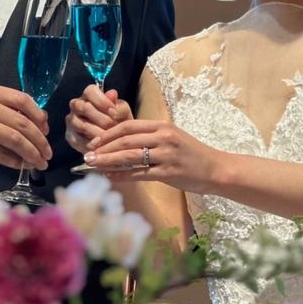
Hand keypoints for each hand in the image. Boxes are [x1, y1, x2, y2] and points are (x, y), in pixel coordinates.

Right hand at [0, 81, 51, 175]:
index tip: (46, 130)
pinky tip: (22, 166)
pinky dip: (15, 162)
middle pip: (21, 120)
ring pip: (14, 138)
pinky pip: (1, 153)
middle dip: (40, 139)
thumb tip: (41, 122)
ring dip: (31, 153)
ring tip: (40, 163)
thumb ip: (5, 112)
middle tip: (48, 153)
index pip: (22, 99)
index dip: (39, 116)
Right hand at [65, 84, 132, 153]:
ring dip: (98, 133)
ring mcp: (72, 121)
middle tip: (114, 127)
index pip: (90, 91)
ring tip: (110, 138)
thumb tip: (112, 94)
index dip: (102, 101)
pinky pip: (79, 140)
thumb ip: (118, 104)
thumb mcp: (122, 112)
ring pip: (82, 125)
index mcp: (89, 95)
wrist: (114, 138)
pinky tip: (102, 146)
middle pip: (84, 108)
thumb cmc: (118, 121)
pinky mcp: (70, 136)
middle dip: (102, 119)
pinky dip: (92, 144)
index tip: (114, 112)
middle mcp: (76, 105)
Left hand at [81, 120, 219, 192]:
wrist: (215, 169)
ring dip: (108, 161)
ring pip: (130, 157)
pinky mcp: (168, 173)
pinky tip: (111, 177)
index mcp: (161, 126)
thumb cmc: (191, 153)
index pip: (128, 126)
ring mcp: (166, 155)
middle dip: (103, 148)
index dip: (108, 134)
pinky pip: (140, 174)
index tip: (94, 141)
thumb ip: (150, 135)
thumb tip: (121, 140)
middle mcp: (163, 138)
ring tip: (94, 165)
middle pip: (125, 141)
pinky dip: (122, 175)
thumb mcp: (172, 136)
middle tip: (87, 155)